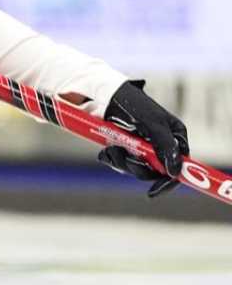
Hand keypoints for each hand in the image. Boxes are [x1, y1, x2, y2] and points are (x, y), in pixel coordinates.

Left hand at [98, 81, 188, 196]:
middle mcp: (161, 145)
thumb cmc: (133, 104)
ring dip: (121, 161)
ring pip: (135, 168)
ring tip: (111, 147)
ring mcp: (143, 147)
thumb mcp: (153, 123)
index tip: (154, 190)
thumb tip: (174, 172)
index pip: (179, 167)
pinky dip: (112, 158)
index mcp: (175, 138)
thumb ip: (165, 146)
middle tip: (119, 153)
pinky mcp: (126, 148)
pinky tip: (106, 148)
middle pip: (154, 171)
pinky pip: (120, 163)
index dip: (167, 181)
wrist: (105, 94)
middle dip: (135, 166)